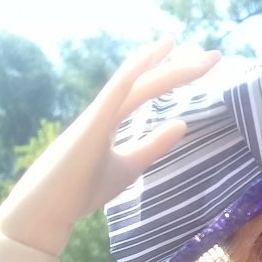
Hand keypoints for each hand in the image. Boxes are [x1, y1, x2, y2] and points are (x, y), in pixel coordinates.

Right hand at [0, 38, 220, 256]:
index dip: (174, 74)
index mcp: (109, 119)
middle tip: (215, 55)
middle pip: (145, 80)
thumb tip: (182, 123)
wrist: (47, 214)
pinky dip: (131, 74)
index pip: (146, 89)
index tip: (203, 64)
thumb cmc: (81, 192)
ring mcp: (94, 116)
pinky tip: (150, 58)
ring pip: (132, 81)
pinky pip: (112, 95)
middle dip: (179, 66)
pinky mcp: (89, 128)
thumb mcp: (129, 167)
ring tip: (186, 47)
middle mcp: (103, 110)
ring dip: (162, 64)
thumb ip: (153, 145)